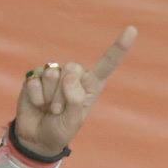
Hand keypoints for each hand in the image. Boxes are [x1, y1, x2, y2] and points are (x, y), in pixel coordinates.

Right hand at [12, 26, 137, 158]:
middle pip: (72, 68)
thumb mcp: (73, 120)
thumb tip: (68, 77)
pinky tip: (38, 105)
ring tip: (49, 108)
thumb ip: (75, 100)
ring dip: (50, 97)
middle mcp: (74, 76)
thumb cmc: (60, 129)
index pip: (107, 64)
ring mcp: (54, 75)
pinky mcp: (35, 77)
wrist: (37, 138)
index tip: (132, 30)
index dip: (119, 47)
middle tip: (59, 110)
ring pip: (53, 73)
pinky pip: (36, 81)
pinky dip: (36, 98)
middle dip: (64, 93)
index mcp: (91, 85)